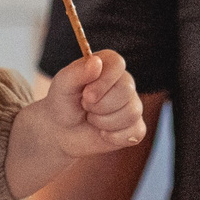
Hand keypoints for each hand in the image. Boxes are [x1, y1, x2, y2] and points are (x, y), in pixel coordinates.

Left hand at [33, 50, 147, 158]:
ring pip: (131, 113)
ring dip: (104, 122)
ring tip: (91, 119)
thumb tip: (96, 62)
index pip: (118, 64)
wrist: (63, 131)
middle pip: (126, 91)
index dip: (103, 82)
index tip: (86, 95)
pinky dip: (114, 137)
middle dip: (100, 106)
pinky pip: (136, 132)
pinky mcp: (136, 127)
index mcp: (108, 65)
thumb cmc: (63, 103)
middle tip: (85, 107)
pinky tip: (102, 133)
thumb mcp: (63, 85)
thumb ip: (77, 72)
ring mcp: (132, 104)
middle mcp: (124, 81)